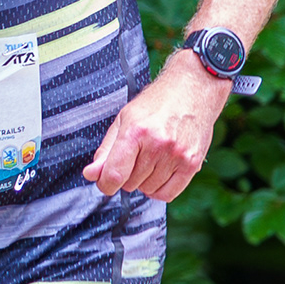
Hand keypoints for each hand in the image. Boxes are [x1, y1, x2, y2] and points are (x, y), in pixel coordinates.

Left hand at [82, 50, 232, 201]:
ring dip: (144, 181)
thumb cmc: (157, 103)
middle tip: (135, 156)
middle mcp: (157, 145)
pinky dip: (159, 189)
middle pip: (130, 184)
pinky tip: (159, 173)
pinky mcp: (192, 163)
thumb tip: (91, 174)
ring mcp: (177, 155)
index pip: (114, 175)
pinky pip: (168, 194)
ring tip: (150, 159)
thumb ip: (106, 150)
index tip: (105, 181)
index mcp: (135, 131)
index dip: (104, 184)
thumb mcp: (124, 119)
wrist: (193, 89)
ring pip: (148, 190)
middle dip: (127, 175)